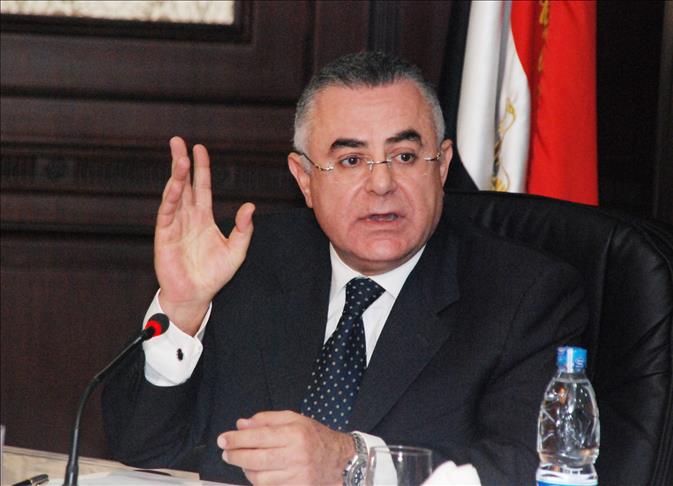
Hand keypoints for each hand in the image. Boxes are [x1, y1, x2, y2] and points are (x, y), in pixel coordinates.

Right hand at [155, 136, 254, 334]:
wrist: (196, 296)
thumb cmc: (214, 275)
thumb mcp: (236, 251)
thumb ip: (244, 229)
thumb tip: (250, 206)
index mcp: (203, 218)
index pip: (202, 187)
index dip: (201, 168)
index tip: (200, 148)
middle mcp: (188, 217)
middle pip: (184, 184)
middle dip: (181, 162)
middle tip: (178, 141)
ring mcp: (175, 225)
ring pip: (174, 194)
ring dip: (176, 176)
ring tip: (180, 158)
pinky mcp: (165, 236)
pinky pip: (167, 213)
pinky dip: (170, 198)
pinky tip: (174, 185)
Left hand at [217, 411, 354, 485]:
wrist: (339, 460)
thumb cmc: (315, 437)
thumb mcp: (294, 419)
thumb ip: (266, 420)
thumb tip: (242, 424)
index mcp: (295, 434)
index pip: (259, 437)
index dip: (237, 439)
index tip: (223, 439)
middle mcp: (296, 455)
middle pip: (256, 459)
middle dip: (236, 456)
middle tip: (226, 452)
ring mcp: (296, 475)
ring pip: (259, 477)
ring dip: (245, 470)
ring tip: (243, 461)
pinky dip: (258, 480)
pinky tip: (257, 472)